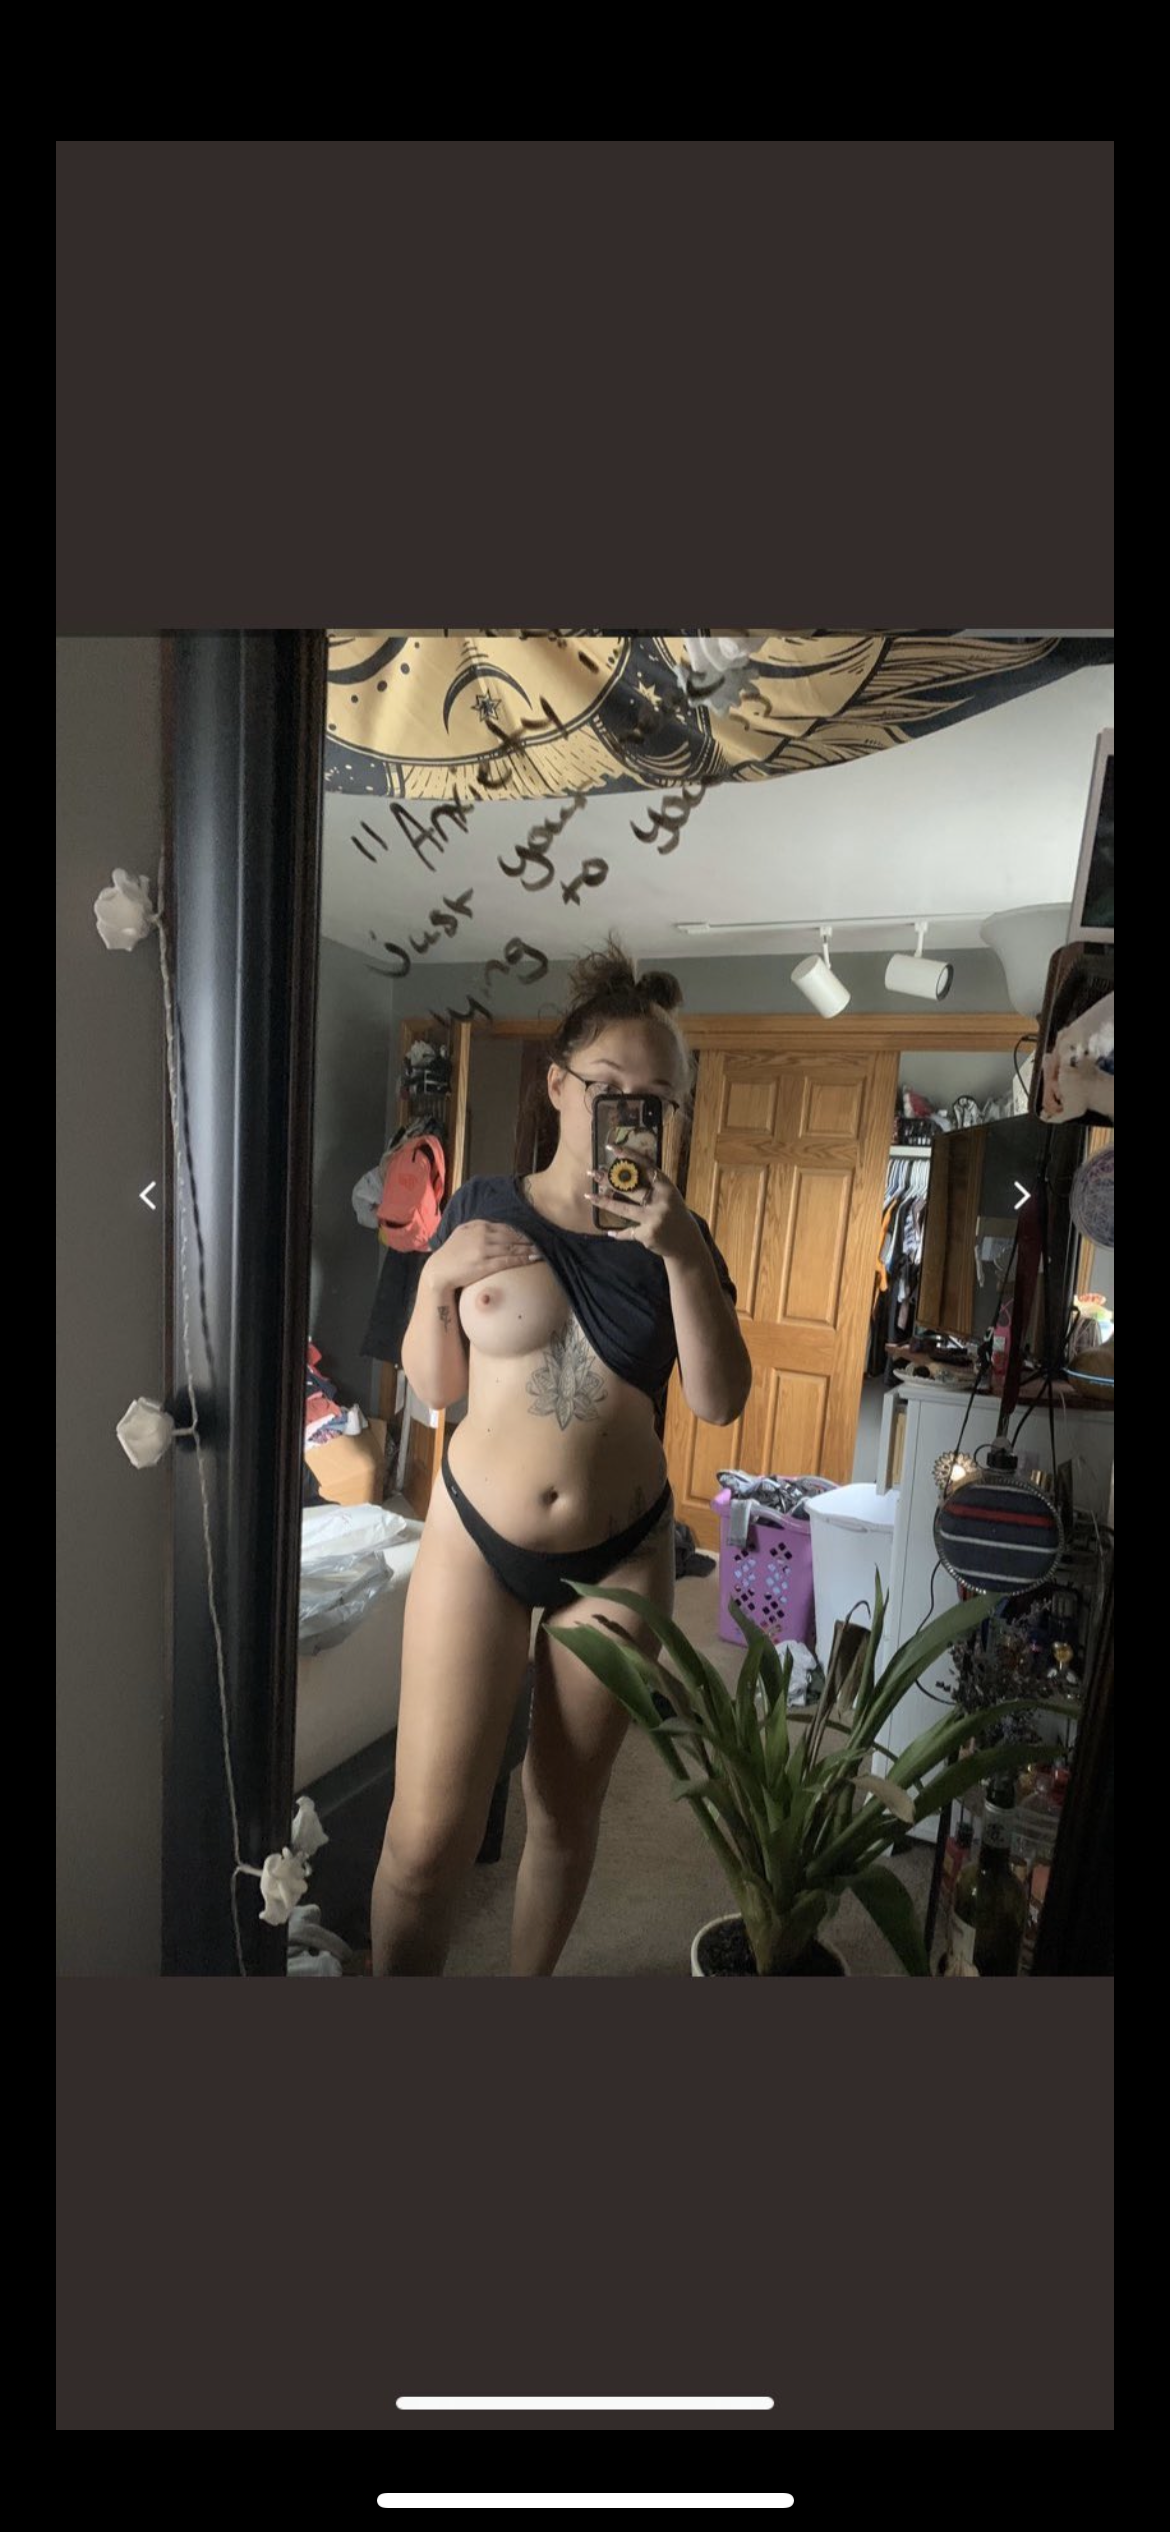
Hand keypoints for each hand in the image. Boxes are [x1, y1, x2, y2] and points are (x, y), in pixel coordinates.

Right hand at [425, 1221, 543, 1298]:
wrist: (439, 1271)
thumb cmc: (450, 1253)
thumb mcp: (461, 1233)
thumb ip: (476, 1227)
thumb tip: (492, 1225)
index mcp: (478, 1227)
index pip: (505, 1227)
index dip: (520, 1231)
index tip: (532, 1233)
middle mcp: (482, 1236)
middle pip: (512, 1236)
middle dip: (528, 1239)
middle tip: (543, 1241)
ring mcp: (484, 1251)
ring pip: (513, 1248)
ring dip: (529, 1249)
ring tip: (542, 1250)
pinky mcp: (485, 1265)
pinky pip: (508, 1261)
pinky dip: (523, 1259)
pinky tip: (533, 1259)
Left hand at [589, 1160, 700, 1263]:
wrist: (686, 1243)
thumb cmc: (675, 1215)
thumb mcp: (669, 1196)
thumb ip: (653, 1185)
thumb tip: (625, 1174)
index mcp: (666, 1187)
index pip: (646, 1166)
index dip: (629, 1156)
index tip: (612, 1148)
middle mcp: (661, 1200)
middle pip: (630, 1188)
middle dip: (609, 1180)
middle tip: (593, 1173)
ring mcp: (653, 1218)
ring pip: (623, 1209)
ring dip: (604, 1202)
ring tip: (590, 1197)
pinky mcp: (647, 1234)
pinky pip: (627, 1233)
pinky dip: (618, 1234)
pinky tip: (610, 1232)